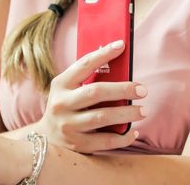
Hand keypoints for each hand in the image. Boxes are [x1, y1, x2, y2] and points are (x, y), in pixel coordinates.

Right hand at [35, 39, 146, 153]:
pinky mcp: (77, 145)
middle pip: (96, 92)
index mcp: (61, 84)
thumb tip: (120, 67)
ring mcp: (68, 126)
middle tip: (143, 90)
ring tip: (143, 110)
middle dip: (123, 89)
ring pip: (103, 117)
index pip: (84, 64)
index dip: (103, 53)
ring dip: (127, 113)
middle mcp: (62, 104)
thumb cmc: (66, 106)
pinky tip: (134, 131)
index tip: (122, 45)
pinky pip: (106, 141)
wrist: (46, 138)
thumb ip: (88, 79)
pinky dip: (123, 137)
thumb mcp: (69, 89)